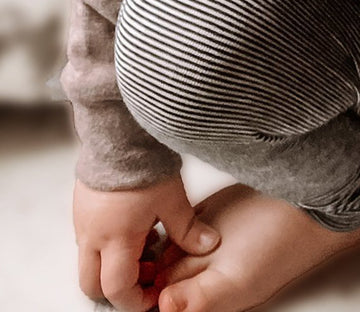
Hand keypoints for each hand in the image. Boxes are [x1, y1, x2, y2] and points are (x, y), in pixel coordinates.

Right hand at [74, 173, 220, 310]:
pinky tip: (135, 226)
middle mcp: (92, 236)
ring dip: (114, 265)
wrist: (119, 132)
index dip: (136, 300)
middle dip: (117, 290)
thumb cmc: (142, 163)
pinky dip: (108, 245)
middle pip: (92, 284)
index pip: (117, 289)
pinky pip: (88, 240)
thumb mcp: (171, 199)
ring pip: (89, 262)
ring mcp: (83, 222)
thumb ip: (188, 228)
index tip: (154, 296)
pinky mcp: (81, 208)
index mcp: (115, 239)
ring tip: (146, 247)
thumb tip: (209, 245)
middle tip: (146, 278)